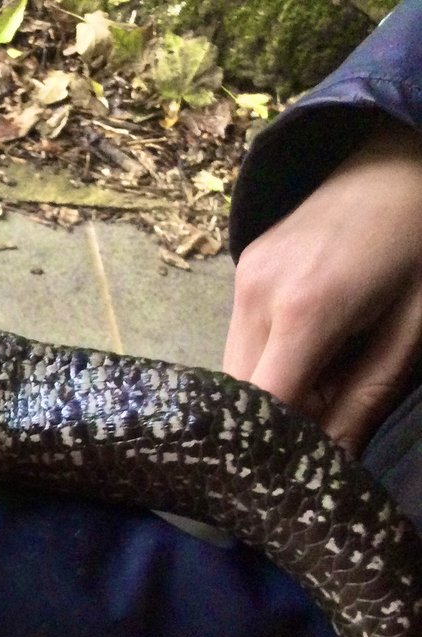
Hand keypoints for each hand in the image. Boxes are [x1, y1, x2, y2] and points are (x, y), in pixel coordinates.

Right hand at [223, 122, 421, 455]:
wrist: (403, 154)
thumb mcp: (415, 330)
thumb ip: (365, 401)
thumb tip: (327, 468)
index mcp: (307, 309)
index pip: (264, 405)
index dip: (270, 450)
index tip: (288, 482)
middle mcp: (256, 295)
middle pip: (237, 395)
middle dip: (270, 427)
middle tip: (318, 441)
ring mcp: (241, 279)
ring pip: (233, 371)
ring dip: (269, 396)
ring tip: (323, 391)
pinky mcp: (240, 271)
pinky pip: (240, 340)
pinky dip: (268, 364)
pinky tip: (311, 357)